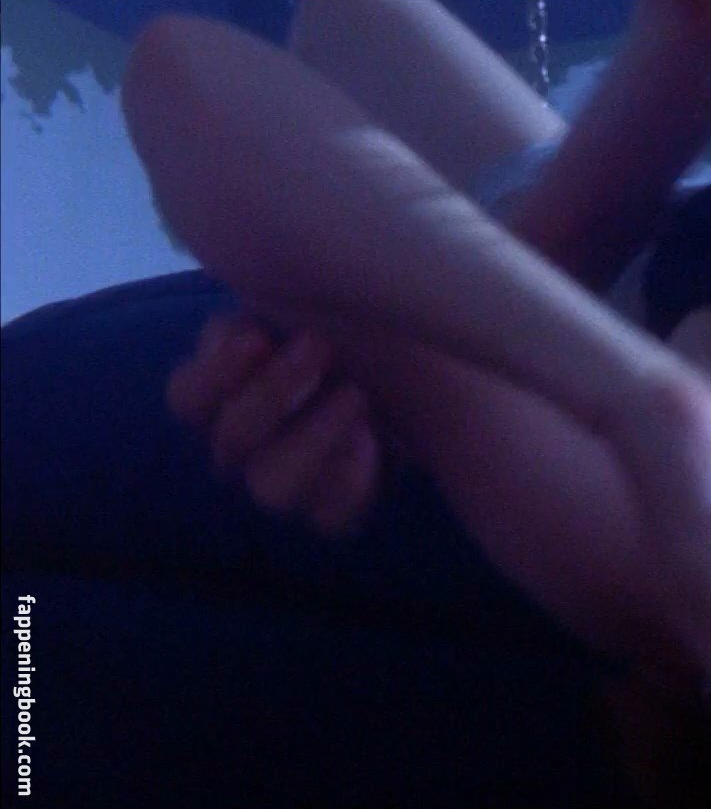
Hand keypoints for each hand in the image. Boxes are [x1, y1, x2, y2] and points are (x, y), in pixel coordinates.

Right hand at [167, 314, 380, 534]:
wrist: (417, 375)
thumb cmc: (345, 331)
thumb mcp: (305, 305)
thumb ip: (267, 298)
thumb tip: (253, 305)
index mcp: (222, 396)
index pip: (188, 397)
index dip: (215, 371)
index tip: (258, 335)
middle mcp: (244, 447)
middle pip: (231, 438)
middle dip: (273, 390)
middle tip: (319, 344)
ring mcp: (286, 484)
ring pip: (270, 486)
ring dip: (312, 436)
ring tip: (356, 394)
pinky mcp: (332, 512)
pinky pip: (329, 515)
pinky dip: (351, 477)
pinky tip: (377, 440)